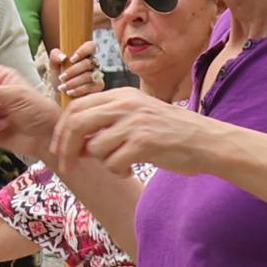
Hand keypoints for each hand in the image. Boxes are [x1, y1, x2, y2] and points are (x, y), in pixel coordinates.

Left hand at [52, 44, 112, 102]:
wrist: (60, 96)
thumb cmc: (60, 78)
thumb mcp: (54, 66)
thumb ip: (55, 56)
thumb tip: (63, 57)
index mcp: (85, 54)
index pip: (91, 46)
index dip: (83, 51)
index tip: (71, 59)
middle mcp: (93, 63)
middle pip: (87, 63)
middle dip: (73, 71)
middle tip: (61, 77)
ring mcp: (97, 75)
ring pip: (89, 76)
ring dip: (74, 82)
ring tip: (62, 87)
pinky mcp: (98, 86)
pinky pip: (91, 86)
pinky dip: (79, 90)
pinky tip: (70, 92)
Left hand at [55, 84, 221, 178]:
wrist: (207, 141)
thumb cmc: (170, 133)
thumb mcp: (137, 117)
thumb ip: (108, 124)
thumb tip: (75, 145)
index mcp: (122, 95)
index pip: (76, 107)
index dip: (62, 131)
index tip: (60, 149)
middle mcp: (126, 104)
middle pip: (76, 124)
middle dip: (66, 148)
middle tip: (68, 166)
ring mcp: (135, 122)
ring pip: (95, 147)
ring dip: (103, 162)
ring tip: (121, 164)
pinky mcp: (145, 142)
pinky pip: (113, 163)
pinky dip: (118, 171)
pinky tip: (131, 168)